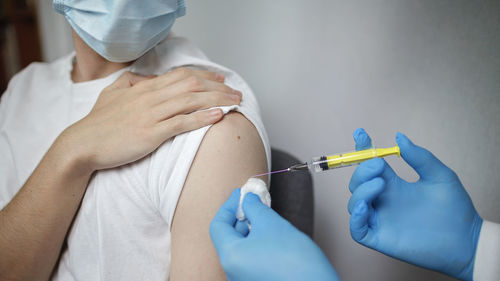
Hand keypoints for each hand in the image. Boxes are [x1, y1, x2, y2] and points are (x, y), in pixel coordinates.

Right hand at [58, 67, 240, 170]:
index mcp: (144, 88)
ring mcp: (151, 115)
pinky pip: (181, 123)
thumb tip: (146, 79)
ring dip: (217, 100)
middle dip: (218, 87)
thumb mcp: (112, 93)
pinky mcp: (151, 134)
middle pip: (191, 85)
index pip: (181, 75)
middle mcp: (150, 97)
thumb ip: (131, 83)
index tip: (221, 79)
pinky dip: (201, 118)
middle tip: (236, 92)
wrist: (83, 144)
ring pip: (190, 101)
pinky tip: (218, 116)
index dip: (204, 76)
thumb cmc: (98, 122)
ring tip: (235, 102)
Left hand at [210, 189, 339, 280]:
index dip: (229, 206)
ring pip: (241, 248)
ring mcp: (244, 279)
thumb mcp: (272, 224)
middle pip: (229, 237)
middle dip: (241, 217)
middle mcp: (233, 272)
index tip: (241, 193)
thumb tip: (248, 199)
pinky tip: (272, 236)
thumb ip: (255, 208)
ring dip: (250, 230)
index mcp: (230, 257)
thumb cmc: (296, 262)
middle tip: (255, 202)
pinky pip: (251, 259)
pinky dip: (257, 243)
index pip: (219, 225)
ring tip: (267, 218)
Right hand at [348, 128, 481, 280]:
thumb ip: (419, 157)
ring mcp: (380, 219)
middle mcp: (383, 200)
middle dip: (362, 170)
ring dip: (361, 191)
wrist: (465, 240)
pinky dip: (356, 217)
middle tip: (379, 165)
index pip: (369, 164)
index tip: (361, 134)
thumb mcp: (440, 176)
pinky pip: (357, 229)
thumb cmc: (455, 208)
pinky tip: (366, 207)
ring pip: (354, 203)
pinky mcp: (380, 238)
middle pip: (357, 182)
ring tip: (380, 184)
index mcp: (393, 184)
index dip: (362, 149)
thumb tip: (399, 137)